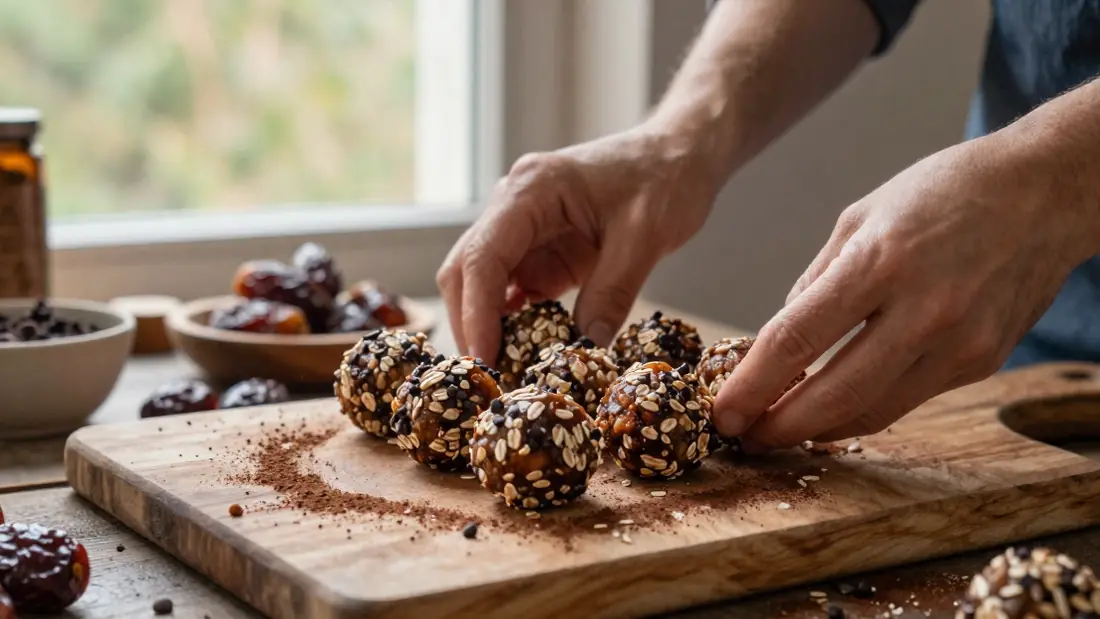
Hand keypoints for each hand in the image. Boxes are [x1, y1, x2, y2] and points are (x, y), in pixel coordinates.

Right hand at [437, 128, 718, 362]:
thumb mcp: (646, 236)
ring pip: (482, 285)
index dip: (477, 312)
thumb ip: (612, 291)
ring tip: (505, 375)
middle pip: (466, 271)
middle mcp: (514, 206)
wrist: (680, 156)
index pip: (482, 256)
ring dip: (487, 328)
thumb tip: (585, 350)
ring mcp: (524, 231)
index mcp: (531, 190)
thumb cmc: (665, 178)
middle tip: (491, 379)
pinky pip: (513, 293)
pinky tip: (525, 354)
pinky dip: (513, 324)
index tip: (485, 360)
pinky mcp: (541, 253)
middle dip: (471, 325)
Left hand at [712, 136, 1098, 448]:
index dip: (752, 385)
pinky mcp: (982, 362)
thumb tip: (778, 339)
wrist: (1043, 193)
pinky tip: (833, 409)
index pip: (797, 338)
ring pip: (873, 412)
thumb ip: (816, 281)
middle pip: (835, 395)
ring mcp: (959, 343)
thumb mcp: (861, 216)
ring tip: (778, 430)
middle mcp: (924, 310)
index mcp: (880, 261)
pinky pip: (907, 399)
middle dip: (778, 426)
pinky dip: (863, 410)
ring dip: (817, 430)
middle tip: (743, 437)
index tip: (722, 411)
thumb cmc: (943, 193)